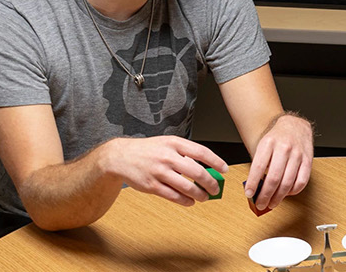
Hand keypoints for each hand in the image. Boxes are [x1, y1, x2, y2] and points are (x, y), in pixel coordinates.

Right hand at [99, 136, 227, 205]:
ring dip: (200, 195)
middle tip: (216, 188)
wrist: (121, 157)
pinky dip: (186, 201)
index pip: (201, 152)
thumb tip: (206, 168)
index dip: (216, 162)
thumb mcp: (166, 144)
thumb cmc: (148, 150)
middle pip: (197, 172)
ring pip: (187, 187)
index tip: (224, 170)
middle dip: (211, 183)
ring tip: (204, 197)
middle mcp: (167, 157)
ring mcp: (159, 172)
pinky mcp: (152, 186)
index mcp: (174, 143)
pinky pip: (174, 196)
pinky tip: (190, 202)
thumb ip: (185, 153)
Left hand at [245, 113, 313, 211]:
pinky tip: (286, 194)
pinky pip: (301, 181)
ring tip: (272, 203)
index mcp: (269, 143)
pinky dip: (293, 191)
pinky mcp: (308, 160)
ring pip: (287, 182)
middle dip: (265, 195)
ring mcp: (298, 154)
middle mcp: (284, 148)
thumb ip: (259, 165)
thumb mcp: (263, 146)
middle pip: (274, 178)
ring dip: (278, 197)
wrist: (295, 125)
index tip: (249, 194)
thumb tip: (255, 188)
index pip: (259, 167)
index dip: (253, 183)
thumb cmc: (277, 138)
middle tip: (260, 204)